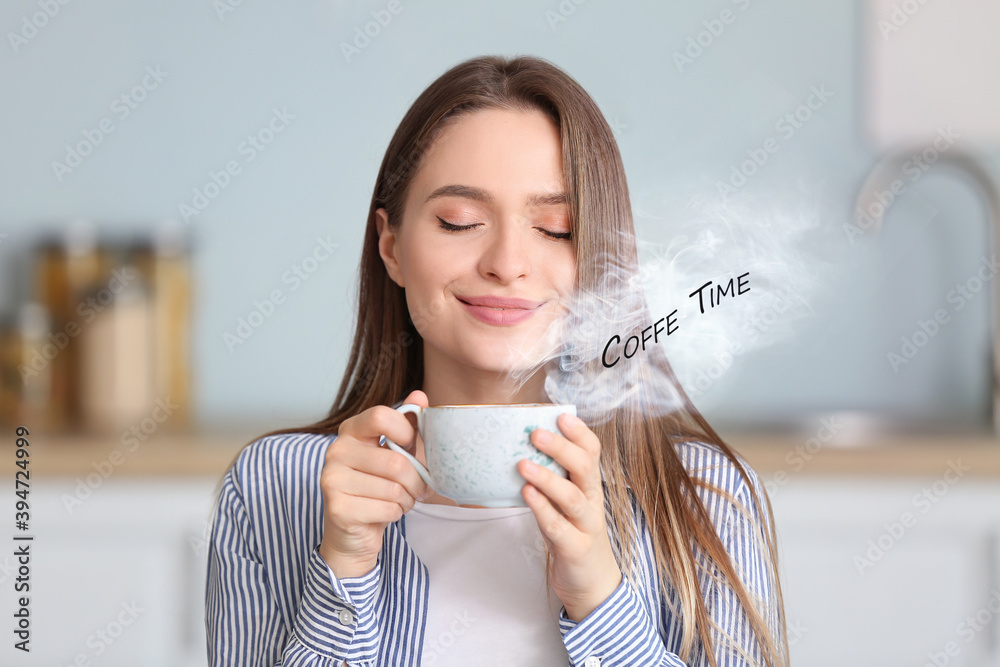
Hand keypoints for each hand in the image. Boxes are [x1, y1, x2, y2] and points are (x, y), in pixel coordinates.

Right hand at [318, 390, 431, 577]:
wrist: (354, 533)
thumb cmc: (378, 487)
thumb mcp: (395, 452)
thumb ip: (406, 423)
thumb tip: (420, 396)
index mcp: (350, 431)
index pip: (380, 416)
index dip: (406, 431)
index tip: (412, 447)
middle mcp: (335, 451)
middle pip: (395, 461)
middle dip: (416, 481)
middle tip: (417, 489)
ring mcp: (331, 479)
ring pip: (394, 488)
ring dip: (407, 500)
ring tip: (400, 501)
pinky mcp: (337, 508)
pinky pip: (387, 508)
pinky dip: (396, 514)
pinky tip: (386, 513)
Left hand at [517, 412, 622, 621]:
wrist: (593, 583)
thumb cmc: (573, 533)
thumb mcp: (566, 503)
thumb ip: (553, 478)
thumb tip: (521, 448)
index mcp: (590, 486)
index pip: (592, 453)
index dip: (579, 433)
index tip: (561, 416)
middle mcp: (592, 502)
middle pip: (585, 469)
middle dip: (561, 449)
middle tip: (535, 433)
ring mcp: (586, 526)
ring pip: (572, 497)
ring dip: (547, 478)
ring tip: (523, 464)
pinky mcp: (575, 549)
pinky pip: (558, 527)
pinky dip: (542, 509)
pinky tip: (526, 495)